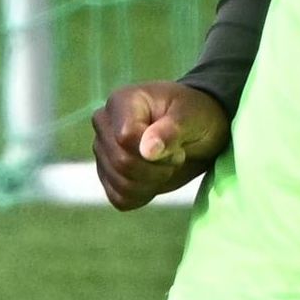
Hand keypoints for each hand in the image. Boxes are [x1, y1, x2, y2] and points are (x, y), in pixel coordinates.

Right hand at [91, 80, 227, 209]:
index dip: (156, 152)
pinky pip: (118, 198)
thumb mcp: (191, 116)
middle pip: (121, 162)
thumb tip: (147, 150)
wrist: (196, 132)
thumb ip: (170, 131)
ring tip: (166, 167)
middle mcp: (104, 124)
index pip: (125, 137)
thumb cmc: (195, 116)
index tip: (178, 148)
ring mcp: (102, 150)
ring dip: (152, 183)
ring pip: (120, 184)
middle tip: (176, 158)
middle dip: (156, 169)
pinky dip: (142, 196)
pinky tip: (155, 180)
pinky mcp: (107, 174)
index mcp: (121, 102)